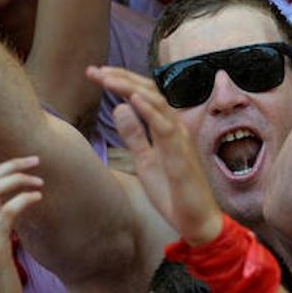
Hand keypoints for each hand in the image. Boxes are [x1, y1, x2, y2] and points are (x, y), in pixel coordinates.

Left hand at [87, 65, 223, 245]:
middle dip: (121, 79)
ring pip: (158, 104)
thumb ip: (135, 135)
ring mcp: (180, 140)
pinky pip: (166, 127)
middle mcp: (176, 129)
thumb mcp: (145, 160)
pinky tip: (133, 98)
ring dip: (131, 88)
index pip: (145, 97)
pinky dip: (150, 110)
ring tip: (108, 78)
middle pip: (150, 93)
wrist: (197, 221)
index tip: (97, 75)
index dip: (122, 83)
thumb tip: (120, 108)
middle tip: (94, 71)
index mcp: (166, 130)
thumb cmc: (174, 193)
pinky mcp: (181, 156)